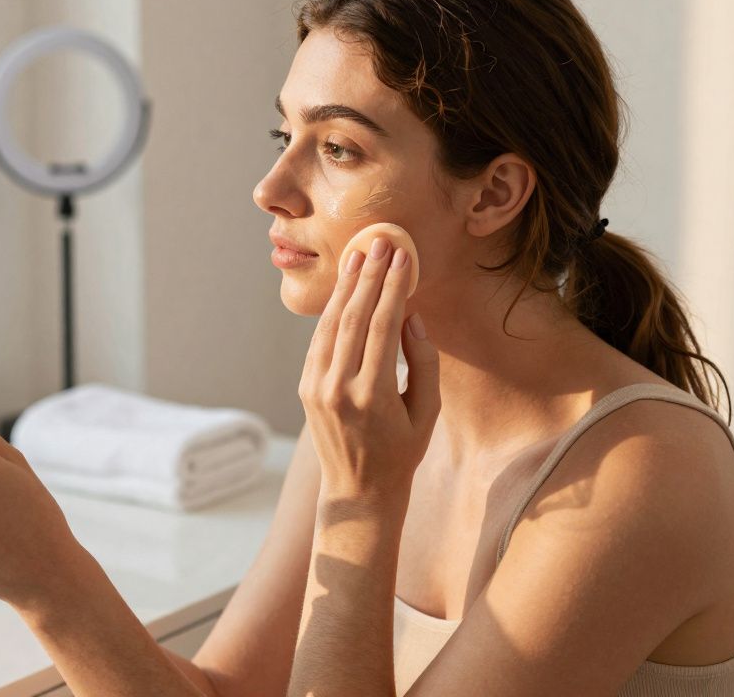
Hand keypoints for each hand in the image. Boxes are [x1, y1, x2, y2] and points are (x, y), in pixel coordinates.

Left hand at [298, 238, 439, 500]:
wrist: (358, 490)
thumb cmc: (403, 452)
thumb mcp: (427, 411)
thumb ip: (421, 361)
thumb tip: (411, 315)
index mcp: (372, 396)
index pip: (382, 327)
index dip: (393, 287)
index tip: (403, 257)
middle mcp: (338, 388)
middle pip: (353, 318)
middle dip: (369, 276)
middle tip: (381, 243)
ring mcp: (317, 387)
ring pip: (331, 325)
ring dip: (346, 287)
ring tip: (360, 255)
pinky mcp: (306, 387)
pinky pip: (320, 341)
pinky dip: (332, 312)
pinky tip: (344, 289)